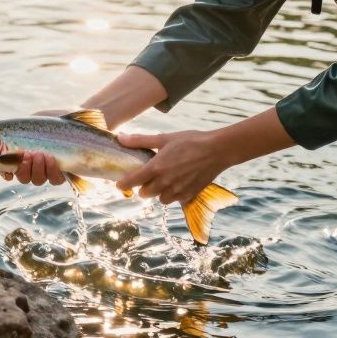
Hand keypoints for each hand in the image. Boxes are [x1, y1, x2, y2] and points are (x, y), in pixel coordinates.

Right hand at [0, 109, 70, 185]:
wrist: (70, 118)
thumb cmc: (47, 121)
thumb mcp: (26, 124)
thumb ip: (12, 133)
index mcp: (20, 158)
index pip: (8, 170)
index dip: (5, 173)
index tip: (7, 171)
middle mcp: (32, 168)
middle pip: (23, 178)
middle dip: (23, 168)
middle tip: (26, 155)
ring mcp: (47, 172)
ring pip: (37, 180)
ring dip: (37, 168)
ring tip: (40, 154)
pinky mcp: (62, 173)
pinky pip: (55, 179)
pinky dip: (52, 171)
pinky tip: (51, 158)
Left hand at [115, 129, 231, 203]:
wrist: (217, 150)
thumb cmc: (190, 141)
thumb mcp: (164, 138)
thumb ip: (140, 140)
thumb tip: (120, 137)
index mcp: (156, 168)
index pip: (132, 181)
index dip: (123, 184)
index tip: (119, 184)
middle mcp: (165, 182)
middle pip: (144, 194)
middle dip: (143, 186)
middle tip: (148, 177)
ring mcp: (177, 191)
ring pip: (160, 199)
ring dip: (159, 192)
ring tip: (165, 179)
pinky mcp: (189, 195)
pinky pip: (175, 200)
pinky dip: (173, 194)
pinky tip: (178, 182)